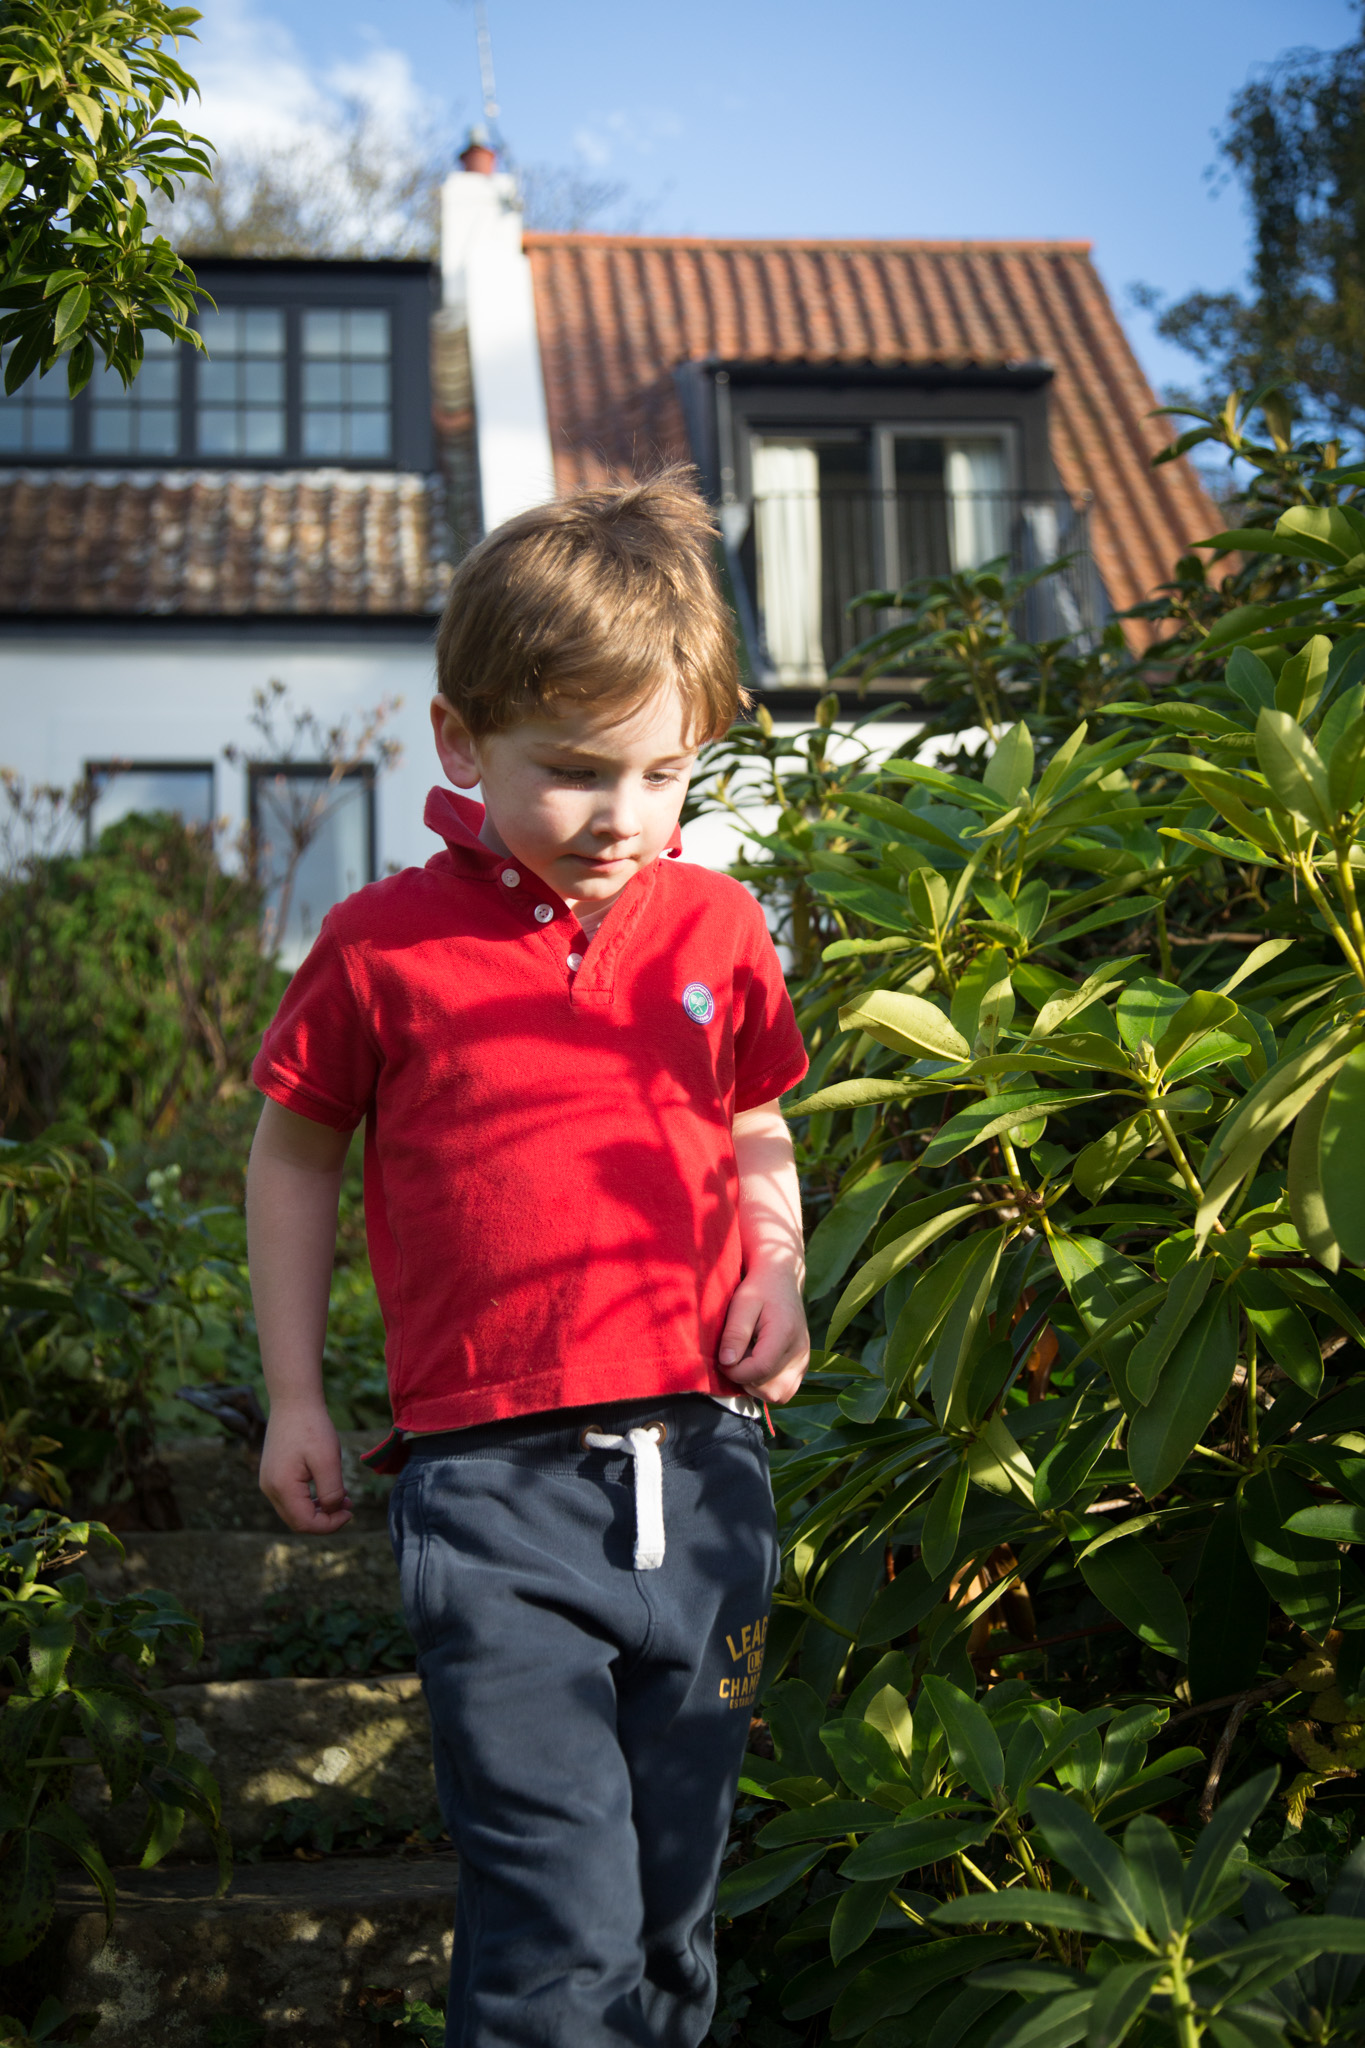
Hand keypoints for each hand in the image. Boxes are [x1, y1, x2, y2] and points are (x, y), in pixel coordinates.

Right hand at [259, 1403, 352, 1533]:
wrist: (293, 1400)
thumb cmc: (312, 1427)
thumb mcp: (328, 1460)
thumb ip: (331, 1491)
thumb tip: (333, 1511)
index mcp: (281, 1487)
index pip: (305, 1524)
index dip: (330, 1525)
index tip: (350, 1512)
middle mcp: (269, 1489)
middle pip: (297, 1521)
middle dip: (325, 1520)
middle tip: (348, 1506)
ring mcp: (268, 1482)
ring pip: (294, 1511)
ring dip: (318, 1510)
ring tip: (342, 1498)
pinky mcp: (272, 1474)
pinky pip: (291, 1498)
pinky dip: (310, 1499)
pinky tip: (327, 1488)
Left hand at [718, 1260, 809, 1405]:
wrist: (781, 1280)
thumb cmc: (759, 1288)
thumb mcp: (741, 1304)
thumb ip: (734, 1334)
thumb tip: (727, 1363)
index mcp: (785, 1334)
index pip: (760, 1370)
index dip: (735, 1372)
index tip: (722, 1359)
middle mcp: (800, 1351)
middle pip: (769, 1389)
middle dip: (745, 1379)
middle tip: (735, 1356)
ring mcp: (804, 1361)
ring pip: (778, 1395)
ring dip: (756, 1385)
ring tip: (746, 1360)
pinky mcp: (802, 1366)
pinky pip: (784, 1391)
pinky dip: (766, 1385)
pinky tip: (756, 1364)